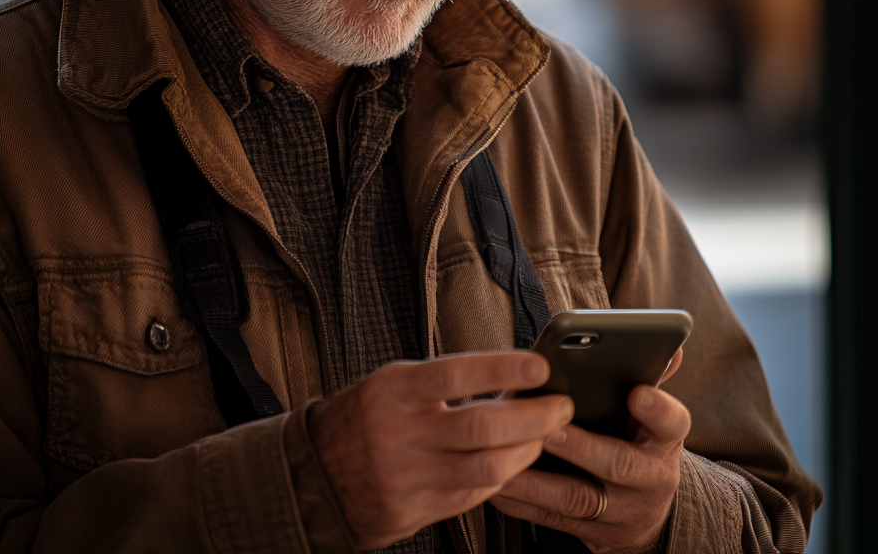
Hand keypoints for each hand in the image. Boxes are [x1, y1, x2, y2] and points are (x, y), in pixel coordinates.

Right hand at [308, 351, 574, 548]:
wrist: (316, 474)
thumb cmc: (364, 416)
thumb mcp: (392, 383)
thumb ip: (441, 382)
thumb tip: (506, 378)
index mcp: (394, 390)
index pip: (455, 374)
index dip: (501, 369)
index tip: (539, 366)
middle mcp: (402, 433)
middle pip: (482, 428)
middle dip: (533, 418)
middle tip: (561, 407)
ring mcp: (409, 477)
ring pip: (488, 469)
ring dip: (526, 451)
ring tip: (545, 435)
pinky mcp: (416, 511)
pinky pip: (474, 496)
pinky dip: (502, 478)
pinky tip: (514, 462)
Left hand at [490, 349, 689, 552]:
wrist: (645, 509)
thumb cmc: (636, 440)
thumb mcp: (649, 413)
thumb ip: (648, 376)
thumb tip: (667, 343)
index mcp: (664, 440)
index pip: (672, 423)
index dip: (657, 409)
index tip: (636, 393)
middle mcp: (651, 479)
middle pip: (619, 463)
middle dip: (580, 445)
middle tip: (546, 425)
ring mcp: (623, 514)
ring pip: (578, 498)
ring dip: (538, 478)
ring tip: (505, 454)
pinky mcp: (595, 536)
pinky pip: (553, 520)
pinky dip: (522, 502)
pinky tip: (494, 484)